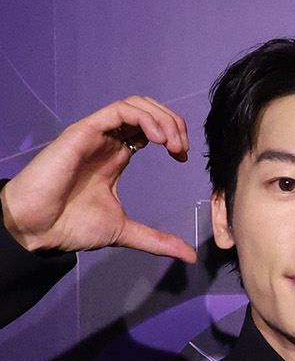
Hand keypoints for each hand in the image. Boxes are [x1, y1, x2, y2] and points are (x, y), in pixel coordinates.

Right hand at [0, 96, 196, 260]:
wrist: (39, 229)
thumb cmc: (71, 226)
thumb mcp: (126, 232)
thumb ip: (158, 240)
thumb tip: (189, 255)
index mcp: (116, 157)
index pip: (150, 130)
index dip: (172, 136)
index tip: (182, 158)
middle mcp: (107, 142)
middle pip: (147, 112)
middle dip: (172, 124)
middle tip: (181, 150)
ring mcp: (96, 135)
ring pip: (135, 105)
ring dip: (161, 119)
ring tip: (172, 144)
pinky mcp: (84, 132)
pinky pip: (118, 110)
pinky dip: (144, 118)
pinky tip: (157, 139)